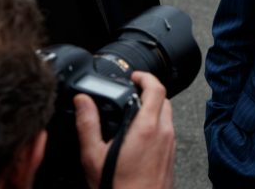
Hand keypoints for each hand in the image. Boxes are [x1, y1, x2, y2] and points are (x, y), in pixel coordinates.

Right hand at [74, 72, 174, 188]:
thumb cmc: (118, 187)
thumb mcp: (93, 156)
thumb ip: (88, 124)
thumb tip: (82, 101)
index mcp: (146, 127)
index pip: (156, 88)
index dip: (146, 76)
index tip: (134, 76)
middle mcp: (164, 132)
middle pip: (164, 99)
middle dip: (149, 91)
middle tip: (131, 92)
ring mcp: (170, 144)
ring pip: (167, 114)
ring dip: (153, 108)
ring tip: (132, 113)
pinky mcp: (171, 154)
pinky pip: (168, 130)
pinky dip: (156, 124)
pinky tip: (139, 135)